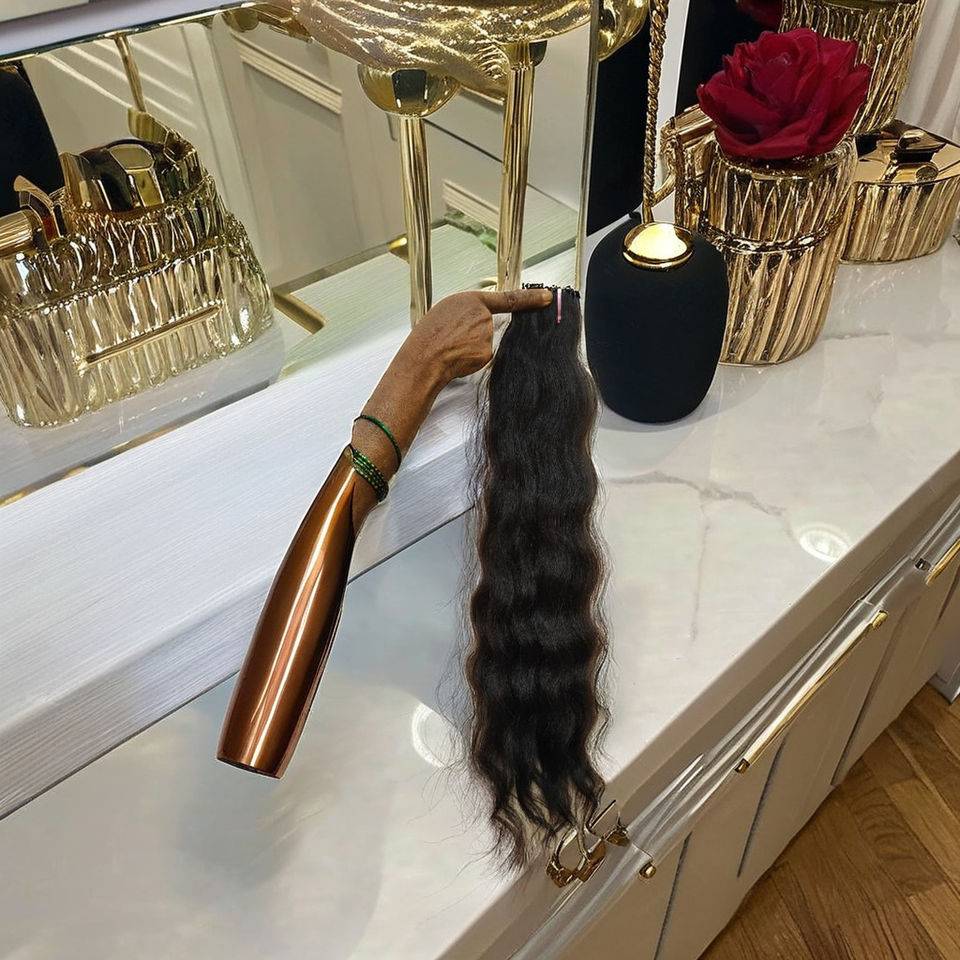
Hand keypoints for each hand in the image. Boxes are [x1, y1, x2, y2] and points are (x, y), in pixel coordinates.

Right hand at [404, 287, 553, 386]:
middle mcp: (482, 314)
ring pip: (485, 342)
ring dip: (472, 347)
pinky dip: (472, 359)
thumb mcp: (445, 311)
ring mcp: (485, 333)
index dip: (530, 297)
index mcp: (470, 300)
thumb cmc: (428, 336)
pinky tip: (457, 357)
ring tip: (450, 347)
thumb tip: (479, 320)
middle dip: (474, 335)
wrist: (423, 357)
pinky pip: (483, 356)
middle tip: (453, 339)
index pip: (509, 298)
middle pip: (490, 326)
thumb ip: (467, 311)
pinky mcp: (486, 351)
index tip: (547, 296)